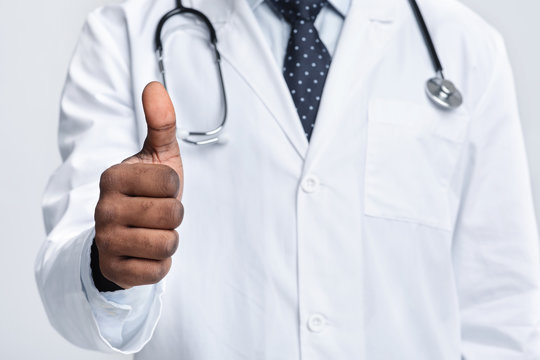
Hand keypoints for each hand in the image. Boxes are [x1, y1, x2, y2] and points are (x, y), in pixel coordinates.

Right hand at [93, 82, 183, 288]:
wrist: (125, 236)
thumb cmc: (147, 193)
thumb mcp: (157, 156)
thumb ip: (161, 123)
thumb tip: (154, 85)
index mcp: (113, 177)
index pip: (171, 182)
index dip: (174, 188)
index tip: (158, 190)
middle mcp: (104, 208)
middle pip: (173, 214)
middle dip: (174, 215)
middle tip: (157, 213)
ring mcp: (106, 241)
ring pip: (168, 243)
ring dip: (169, 239)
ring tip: (153, 232)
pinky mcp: (115, 270)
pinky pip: (159, 269)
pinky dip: (161, 262)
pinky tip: (145, 253)